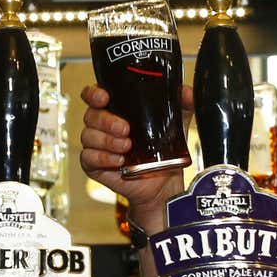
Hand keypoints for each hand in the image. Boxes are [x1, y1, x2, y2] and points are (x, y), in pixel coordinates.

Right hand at [79, 83, 193, 224]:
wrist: (163, 183)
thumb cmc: (163, 151)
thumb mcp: (176, 124)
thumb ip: (182, 105)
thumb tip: (187, 92)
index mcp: (115, 110)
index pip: (94, 96)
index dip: (94, 94)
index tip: (105, 97)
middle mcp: (102, 126)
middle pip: (91, 115)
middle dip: (107, 121)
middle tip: (126, 129)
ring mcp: (96, 145)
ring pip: (88, 136)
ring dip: (107, 141)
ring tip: (127, 146)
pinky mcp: (93, 165)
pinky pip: (88, 157)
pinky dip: (103, 158)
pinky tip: (119, 160)